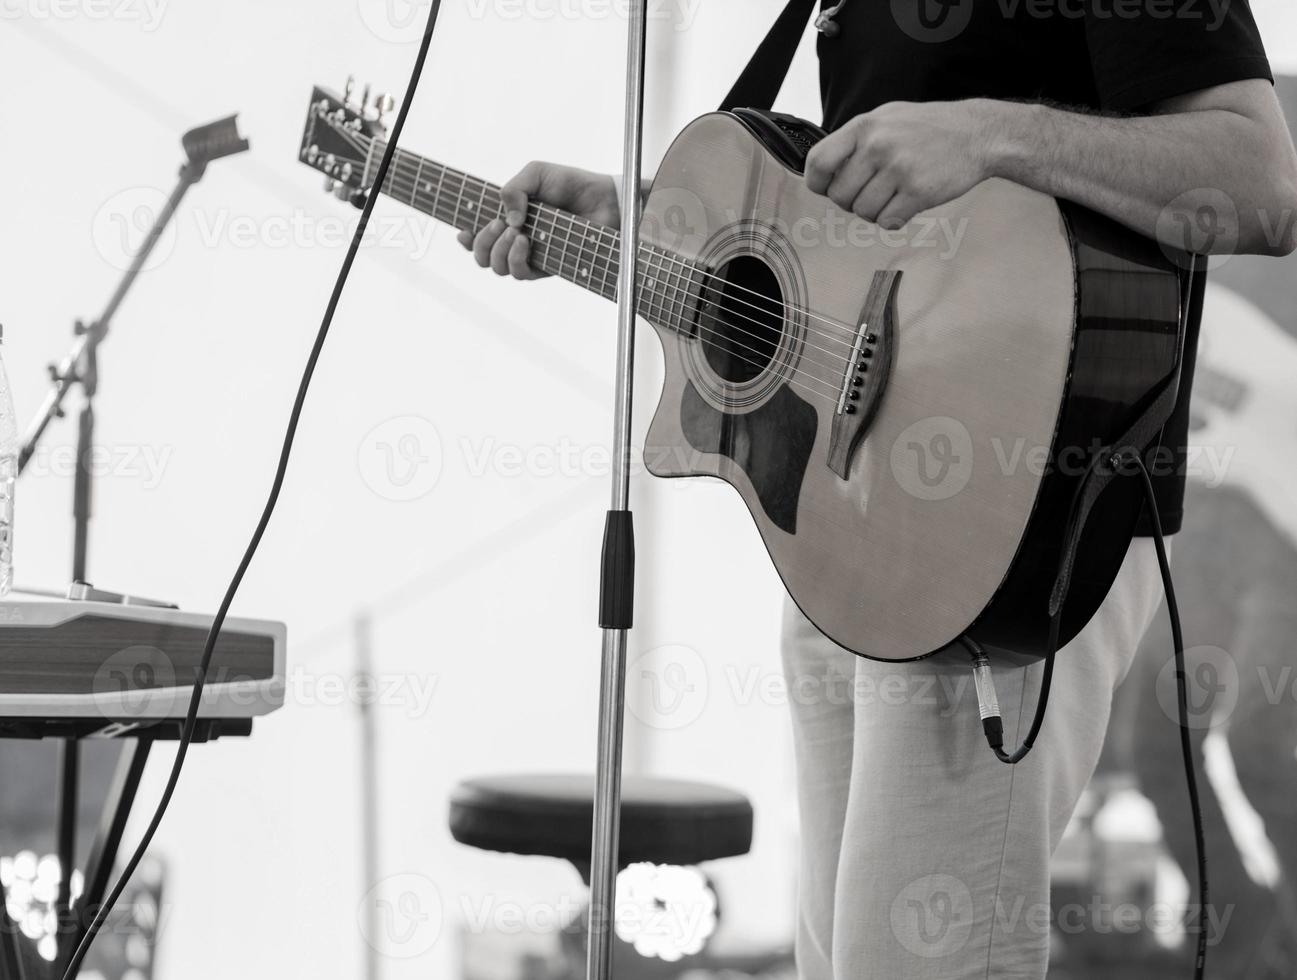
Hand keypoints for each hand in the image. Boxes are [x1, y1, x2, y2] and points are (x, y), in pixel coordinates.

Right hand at [458, 162, 619, 279]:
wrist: (604, 199)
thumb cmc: (571, 184)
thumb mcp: (536, 173)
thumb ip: (513, 188)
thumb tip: (507, 221)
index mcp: (508, 218)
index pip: (477, 236)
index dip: (465, 238)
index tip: (463, 231)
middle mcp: (515, 240)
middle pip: (482, 257)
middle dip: (481, 243)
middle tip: (496, 225)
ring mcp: (531, 255)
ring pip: (497, 268)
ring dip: (498, 250)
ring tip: (516, 232)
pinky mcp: (547, 267)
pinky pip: (520, 274)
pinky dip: (515, 258)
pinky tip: (524, 241)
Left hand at [805, 100, 998, 229]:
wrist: (977, 134)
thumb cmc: (929, 128)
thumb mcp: (887, 118)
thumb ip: (855, 141)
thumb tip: (821, 171)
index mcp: (864, 126)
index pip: (818, 162)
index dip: (819, 183)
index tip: (829, 188)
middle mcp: (877, 145)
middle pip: (840, 195)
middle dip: (852, 201)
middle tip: (872, 192)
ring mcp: (898, 168)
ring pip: (863, 212)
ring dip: (875, 212)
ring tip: (894, 195)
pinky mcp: (918, 191)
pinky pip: (887, 222)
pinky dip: (894, 219)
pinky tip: (906, 204)